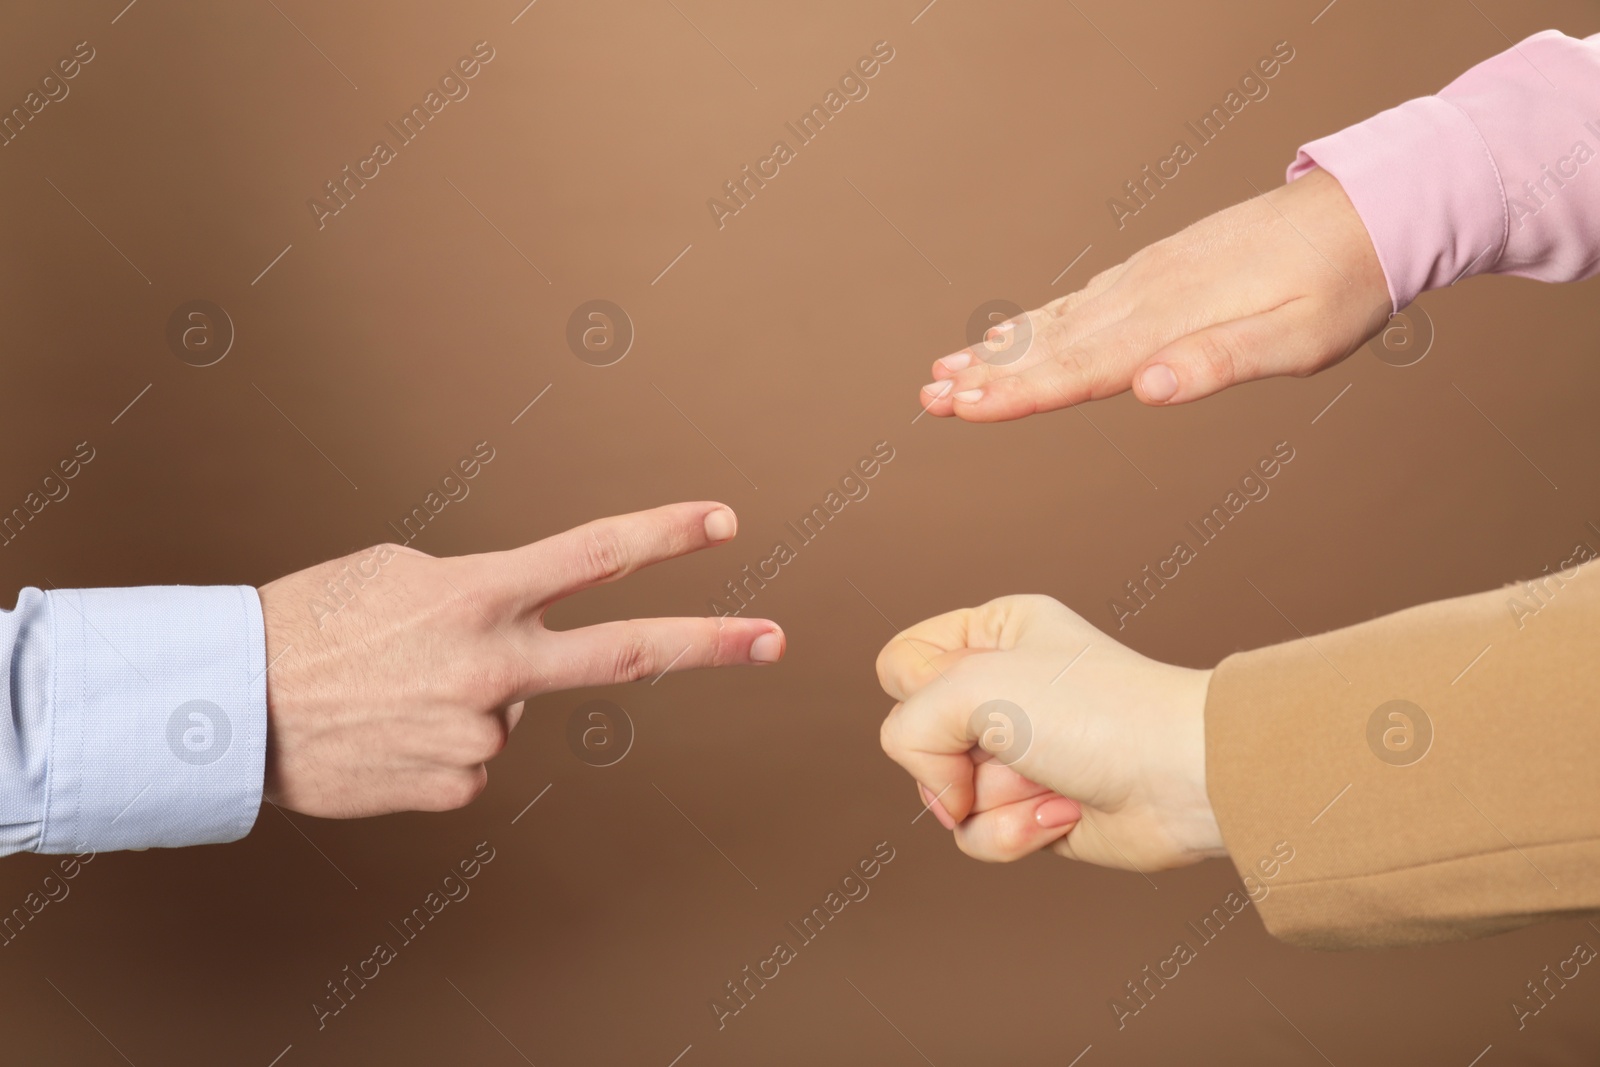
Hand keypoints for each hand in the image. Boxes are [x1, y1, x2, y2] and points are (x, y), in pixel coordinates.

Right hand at [258, 502, 783, 817]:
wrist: (229, 709)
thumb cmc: (309, 624)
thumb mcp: (399, 575)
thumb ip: (481, 596)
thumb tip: (523, 642)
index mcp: (477, 595)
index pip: (593, 555)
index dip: (664, 536)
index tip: (722, 522)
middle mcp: (494, 665)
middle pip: (626, 654)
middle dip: (711, 643)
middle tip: (776, 639)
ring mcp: (482, 732)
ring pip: (514, 708)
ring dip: (474, 696)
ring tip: (396, 691)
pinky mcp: (459, 786)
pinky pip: (475, 756)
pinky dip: (443, 740)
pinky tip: (391, 731)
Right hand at [877, 595, 1223, 870]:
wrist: (1182, 777)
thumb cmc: (1095, 710)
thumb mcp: (972, 685)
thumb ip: (909, 726)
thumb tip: (940, 797)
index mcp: (994, 633)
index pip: (899, 663)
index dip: (919, 690)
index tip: (970, 690)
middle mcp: (1003, 689)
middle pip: (917, 737)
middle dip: (955, 755)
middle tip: (1010, 743)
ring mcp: (1017, 754)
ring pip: (943, 794)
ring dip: (991, 799)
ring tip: (1046, 782)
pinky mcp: (1033, 810)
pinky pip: (978, 834)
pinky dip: (1013, 832)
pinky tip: (1062, 813)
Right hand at [918, 168, 1391, 419]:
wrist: (1368, 210)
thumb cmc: (1341, 284)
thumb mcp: (1299, 338)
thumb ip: (1221, 362)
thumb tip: (1151, 388)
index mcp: (1171, 319)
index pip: (1078, 367)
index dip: (1016, 393)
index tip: (962, 409)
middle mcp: (1146, 293)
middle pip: (1052, 344)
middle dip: (988, 375)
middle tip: (929, 398)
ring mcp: (1148, 277)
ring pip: (1058, 319)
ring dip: (1001, 348)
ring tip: (947, 369)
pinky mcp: (1158, 269)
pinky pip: (1081, 300)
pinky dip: (1039, 320)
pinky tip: (1017, 331)